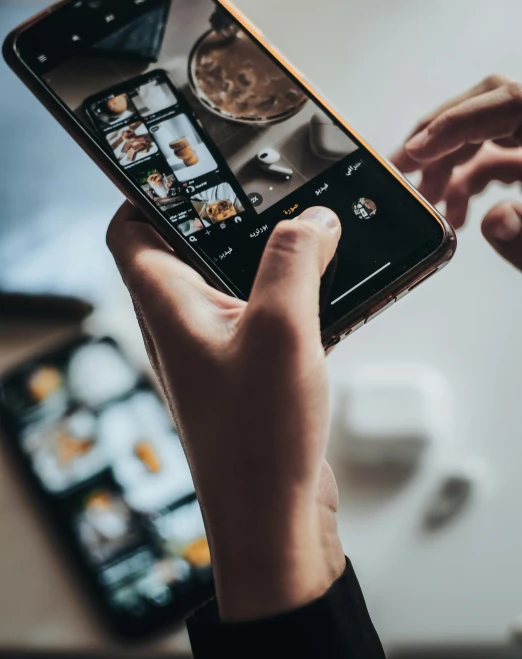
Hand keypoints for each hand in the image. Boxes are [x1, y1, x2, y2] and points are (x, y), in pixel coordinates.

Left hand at [107, 204, 344, 620]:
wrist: (273, 519)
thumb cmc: (257, 436)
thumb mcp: (280, 328)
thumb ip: (296, 261)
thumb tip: (315, 220)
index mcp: (166, 305)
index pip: (129, 231)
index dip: (147, 192)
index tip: (187, 165)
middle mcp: (181, 324)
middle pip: (186, 249)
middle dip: (225, 218)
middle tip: (268, 190)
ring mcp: (214, 349)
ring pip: (231, 283)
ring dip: (265, 257)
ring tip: (307, 229)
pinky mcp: (247, 372)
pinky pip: (263, 317)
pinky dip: (289, 297)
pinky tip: (328, 292)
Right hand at [391, 75, 521, 269]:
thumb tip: (496, 221)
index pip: (508, 101)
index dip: (455, 124)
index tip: (414, 154)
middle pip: (486, 108)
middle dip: (439, 140)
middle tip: (400, 169)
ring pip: (487, 132)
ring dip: (449, 165)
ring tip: (426, 200)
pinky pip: (498, 154)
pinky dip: (469, 179)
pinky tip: (455, 211)